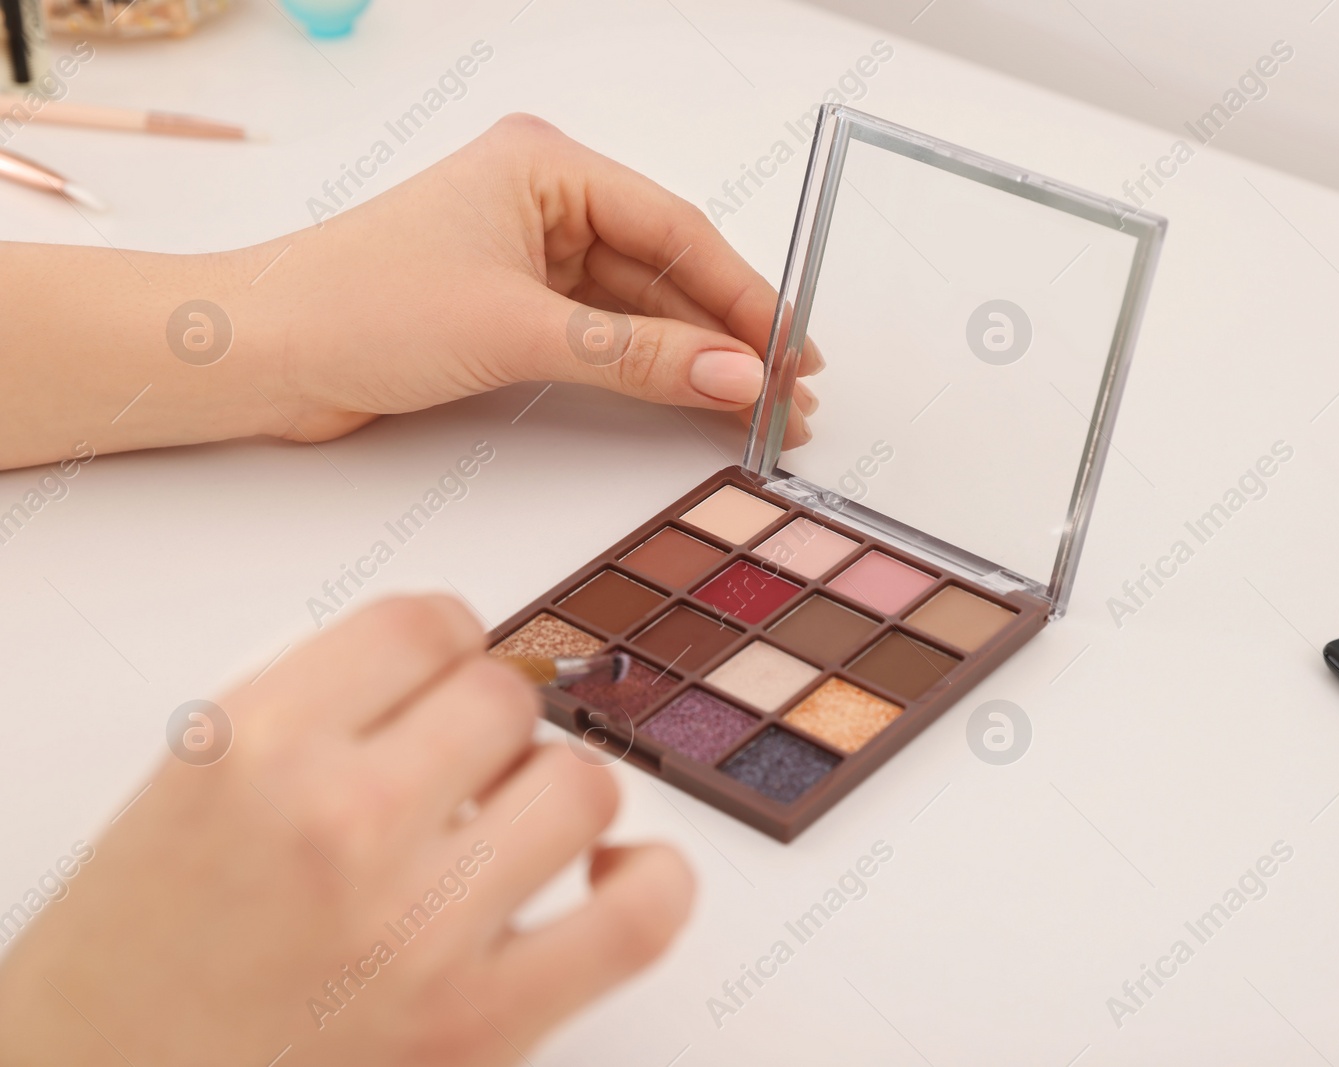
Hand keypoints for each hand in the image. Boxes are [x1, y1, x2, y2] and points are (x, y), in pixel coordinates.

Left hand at [0, 114, 815, 469]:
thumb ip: (639, 356)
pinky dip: (645, 369)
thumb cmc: (363, 308)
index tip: (793, 352)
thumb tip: (737, 379)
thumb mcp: (521, 331)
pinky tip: (691, 399)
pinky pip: (602, 336)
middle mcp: (543, 201)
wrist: (257, 356)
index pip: (674, 230)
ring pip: (638, 308)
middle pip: (665, 269)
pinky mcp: (510, 308)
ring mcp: (527, 256)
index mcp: (546, 166)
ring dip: (692, 358)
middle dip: (727, 334)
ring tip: (753, 411)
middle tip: (789, 394)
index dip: (744, 295)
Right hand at [0, 596, 692, 1065]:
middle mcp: (343, 820)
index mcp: (257, 745)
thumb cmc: (131, 965)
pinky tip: (607, 883)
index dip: (449, 645)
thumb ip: (323, 714)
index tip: (446, 675)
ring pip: (581, 785)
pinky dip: (651, 885)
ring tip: (507, 836)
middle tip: (460, 774)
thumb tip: (461, 671)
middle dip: (491, 727)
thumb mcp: (194, 788)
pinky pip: (640, 916)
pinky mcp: (478, 1025)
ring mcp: (420, 926)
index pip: (424, 624)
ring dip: (555, 800)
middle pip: (506, 697)